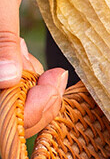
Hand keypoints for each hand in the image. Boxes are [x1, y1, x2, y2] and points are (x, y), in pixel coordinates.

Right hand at [0, 0, 66, 136]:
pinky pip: (17, 80)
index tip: (52, 87)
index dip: (27, 110)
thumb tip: (8, 79)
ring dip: (33, 84)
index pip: (1, 116)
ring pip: (17, 98)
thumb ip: (1, 42)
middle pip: (12, 113)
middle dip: (37, 100)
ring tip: (23, 49)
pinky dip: (30, 72)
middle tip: (55, 77)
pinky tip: (21, 48)